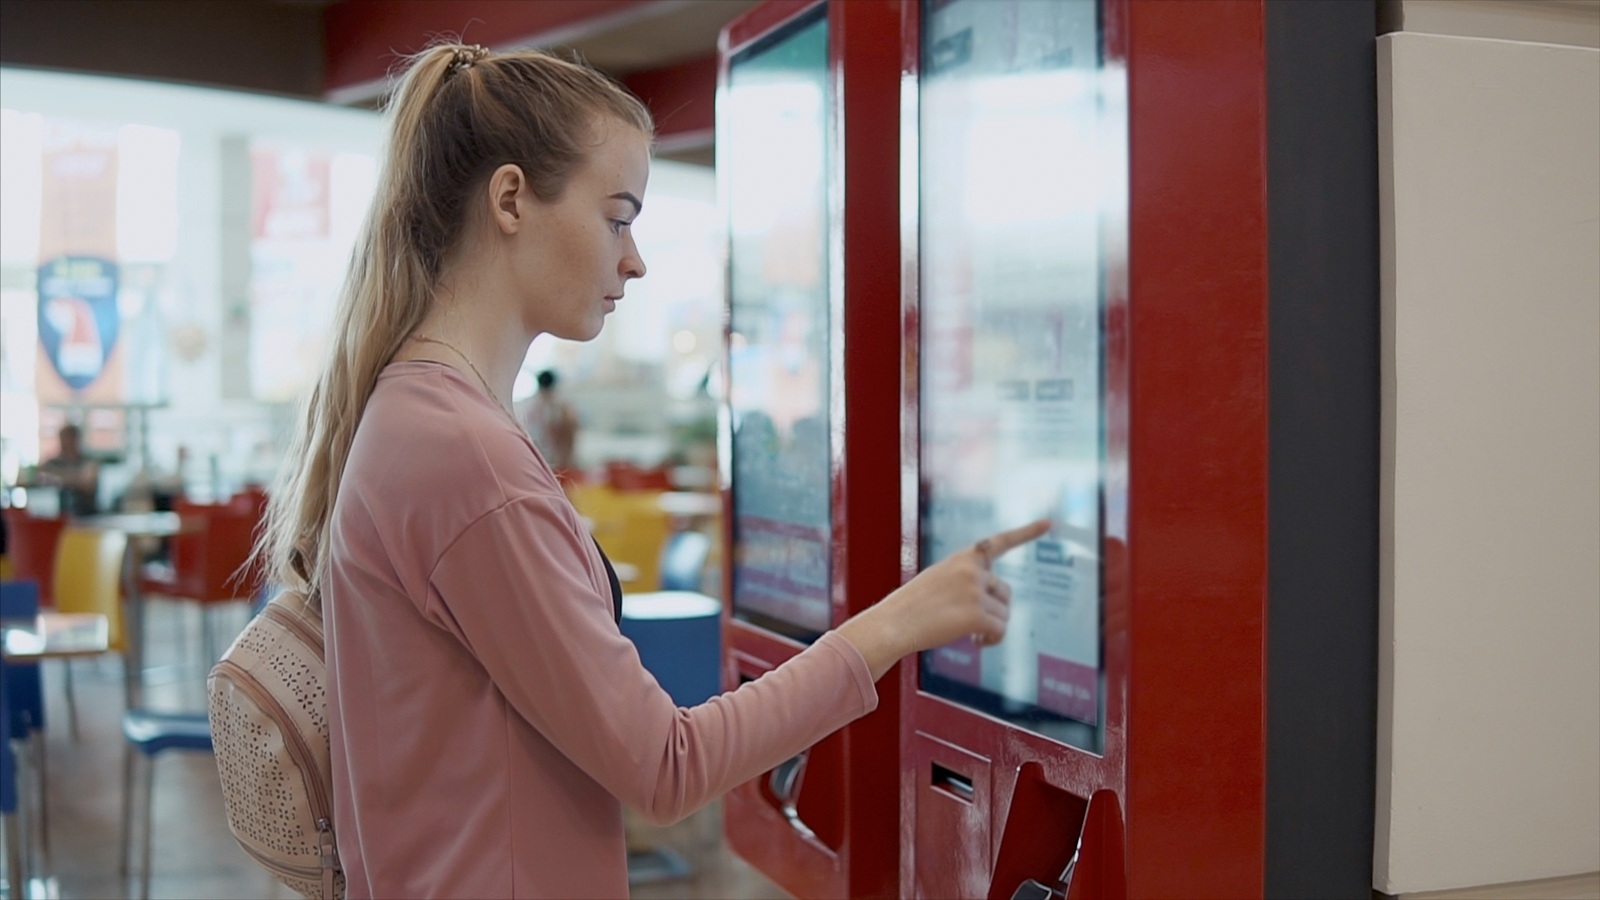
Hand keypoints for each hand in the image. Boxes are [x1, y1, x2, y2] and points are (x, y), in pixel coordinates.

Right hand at [836, 518, 1051, 679]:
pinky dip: (992, 641)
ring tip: (972, 636)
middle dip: (994, 610)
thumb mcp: (938, 581)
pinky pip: (1000, 630)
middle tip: (974, 627)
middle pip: (1005, 592)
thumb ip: (966, 582)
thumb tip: (995, 608)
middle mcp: (972, 570)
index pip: (999, 542)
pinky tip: (975, 644)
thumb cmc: (911, 608)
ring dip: (992, 627)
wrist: (893, 624)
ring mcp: (976, 591)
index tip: (1048, 523)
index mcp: (962, 559)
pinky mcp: (978, 614)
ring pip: (1004, 614)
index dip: (1026, 533)